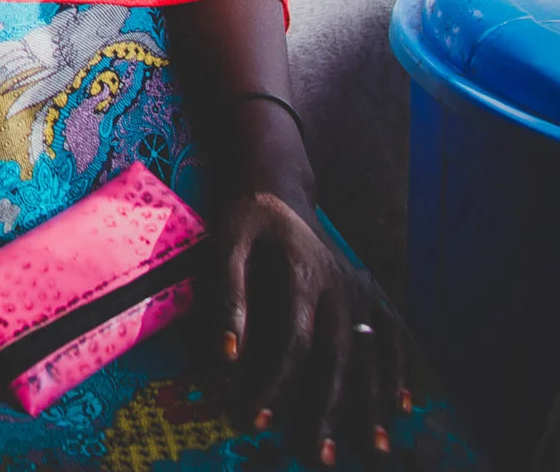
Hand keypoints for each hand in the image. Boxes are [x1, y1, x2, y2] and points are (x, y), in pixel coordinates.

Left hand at [214, 190, 408, 462]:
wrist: (277, 185)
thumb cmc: (246, 217)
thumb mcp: (227, 243)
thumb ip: (228, 295)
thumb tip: (227, 355)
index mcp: (306, 274)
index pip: (295, 342)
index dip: (276, 383)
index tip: (256, 418)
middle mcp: (342, 286)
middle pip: (340, 358)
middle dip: (330, 411)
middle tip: (319, 455)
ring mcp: (361, 291)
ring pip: (374, 355)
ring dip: (374, 403)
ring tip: (377, 447)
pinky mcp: (369, 293)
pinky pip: (394, 336)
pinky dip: (402, 370)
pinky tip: (404, 405)